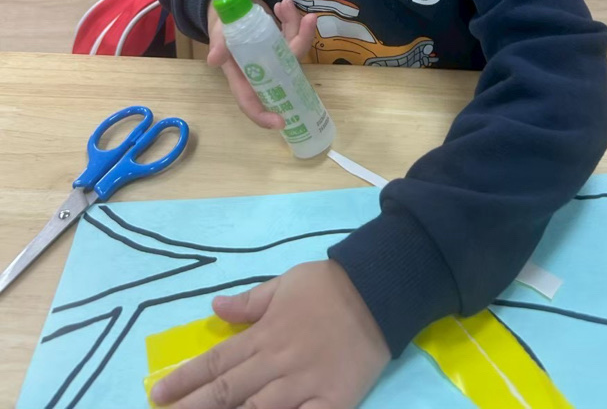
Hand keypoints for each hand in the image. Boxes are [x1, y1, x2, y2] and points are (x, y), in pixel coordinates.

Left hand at [151, 260, 390, 408]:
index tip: (156, 395)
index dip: (184, 380)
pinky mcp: (332, 403)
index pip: (216, 361)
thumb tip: (214, 305)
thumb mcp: (284, 283)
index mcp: (264, 335)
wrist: (377, 291)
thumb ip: (249, 301)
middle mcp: (276, 363)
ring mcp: (303, 386)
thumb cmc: (328, 286)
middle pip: (227, 393)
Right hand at [207, 0, 316, 128]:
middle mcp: (262, 69)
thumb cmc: (220, 26)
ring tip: (284, 4)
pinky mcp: (281, 39)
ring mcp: (275, 54)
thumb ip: (218, 44)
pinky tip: (282, 5)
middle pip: (285, 68)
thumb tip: (214, 59)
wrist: (228, 8)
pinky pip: (292, 32)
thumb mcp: (217, 33)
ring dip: (296, 25)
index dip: (264, 116)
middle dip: (299, 44)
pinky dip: (291, 18)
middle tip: (307, 22)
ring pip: (293, 47)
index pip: (252, 102)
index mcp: (243, 76)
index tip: (281, 122)